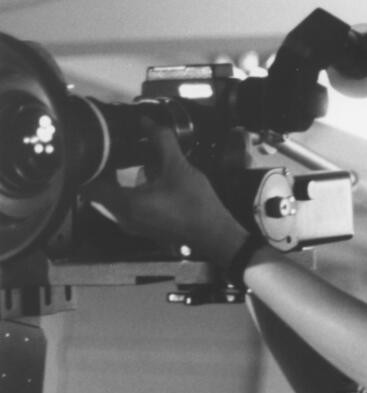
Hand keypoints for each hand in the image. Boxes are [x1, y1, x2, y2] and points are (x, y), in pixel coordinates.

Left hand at [83, 121, 249, 266]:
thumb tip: (146, 121)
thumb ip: (161, 141)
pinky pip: (124, 206)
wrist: (215, 234)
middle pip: (97, 193)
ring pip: (111, 200)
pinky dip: (126, 192)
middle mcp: (123, 217)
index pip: (89, 186)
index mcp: (126, 203)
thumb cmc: (196, 204)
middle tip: (108, 150)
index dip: (88, 166)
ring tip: (122, 160)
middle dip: (101, 171)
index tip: (96, 149)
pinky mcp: (143, 227)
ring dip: (114, 182)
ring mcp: (133, 225)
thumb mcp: (179, 168)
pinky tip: (142, 178)